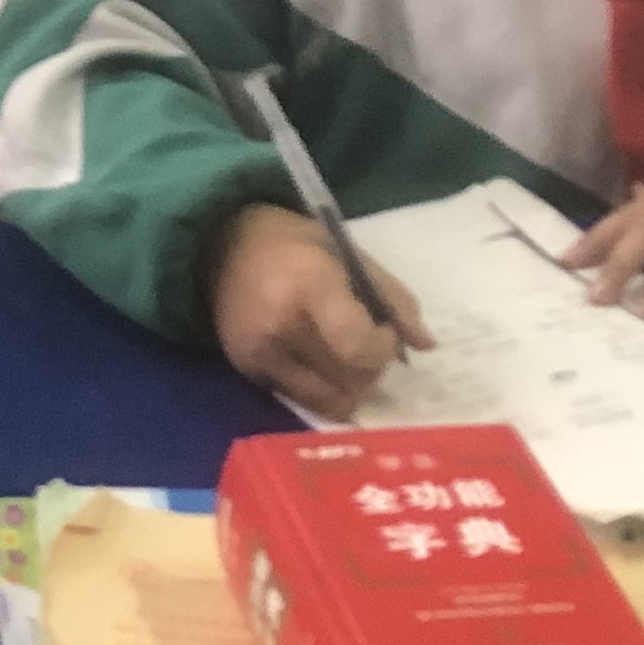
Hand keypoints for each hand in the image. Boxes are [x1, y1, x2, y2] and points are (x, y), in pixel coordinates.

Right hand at [209, 203, 433, 416]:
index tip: (385, 331)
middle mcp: (279, 324)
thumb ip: (392, 297)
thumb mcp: (348, 252)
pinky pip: (304, 400)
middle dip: (373, 367)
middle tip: (368, 343)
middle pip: (349, 377)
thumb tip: (426, 346)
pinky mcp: (248, 371)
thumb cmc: (293, 243)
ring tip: (347, 357)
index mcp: (308, 283)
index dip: (382, 348)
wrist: (218, 244)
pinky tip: (323, 365)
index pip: (356, 345)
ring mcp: (260, 352)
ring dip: (352, 385)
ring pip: (330, 399)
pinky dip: (325, 390)